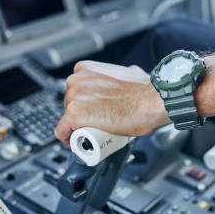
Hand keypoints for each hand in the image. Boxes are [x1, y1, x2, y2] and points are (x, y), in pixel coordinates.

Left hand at [54, 61, 169, 146]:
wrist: (152, 101)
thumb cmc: (145, 91)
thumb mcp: (130, 73)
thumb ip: (124, 74)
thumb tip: (128, 77)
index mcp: (86, 69)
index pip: (76, 92)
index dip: (83, 106)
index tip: (91, 116)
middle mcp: (77, 80)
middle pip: (69, 105)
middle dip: (80, 118)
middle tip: (95, 128)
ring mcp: (74, 96)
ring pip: (67, 119)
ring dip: (76, 129)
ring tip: (92, 136)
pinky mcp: (74, 113)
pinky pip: (62, 131)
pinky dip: (67, 139)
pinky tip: (75, 143)